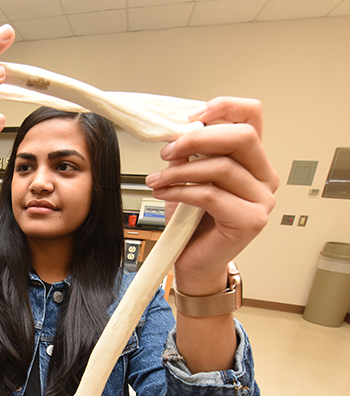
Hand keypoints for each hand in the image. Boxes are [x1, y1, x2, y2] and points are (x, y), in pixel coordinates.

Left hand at [145, 97, 278, 294]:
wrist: (193, 262)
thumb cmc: (191, 221)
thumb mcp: (188, 176)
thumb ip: (191, 152)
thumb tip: (177, 130)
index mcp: (253, 159)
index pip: (252, 116)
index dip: (224, 107)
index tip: (192, 115)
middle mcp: (265, 176)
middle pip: (241, 137)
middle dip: (198, 138)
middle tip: (167, 151)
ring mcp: (262, 199)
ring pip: (222, 167)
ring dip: (180, 170)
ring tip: (156, 180)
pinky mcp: (251, 220)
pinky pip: (211, 195)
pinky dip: (181, 191)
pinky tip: (163, 193)